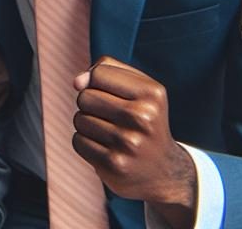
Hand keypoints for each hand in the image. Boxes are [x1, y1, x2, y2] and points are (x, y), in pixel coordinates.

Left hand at [72, 57, 194, 224]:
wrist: (164, 171)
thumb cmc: (144, 119)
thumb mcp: (139, 87)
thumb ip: (107, 69)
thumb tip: (77, 82)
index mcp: (151, 93)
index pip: (99, 74)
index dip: (97, 82)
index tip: (111, 94)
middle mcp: (142, 117)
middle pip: (85, 96)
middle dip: (90, 103)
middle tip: (109, 116)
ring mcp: (129, 143)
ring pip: (79, 119)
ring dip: (87, 124)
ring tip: (108, 132)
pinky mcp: (114, 164)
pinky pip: (78, 141)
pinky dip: (85, 142)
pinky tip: (104, 148)